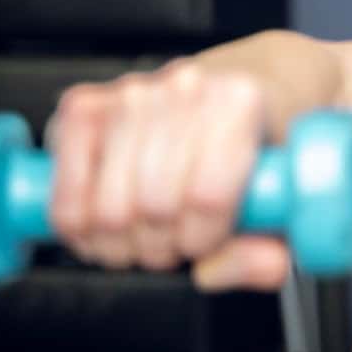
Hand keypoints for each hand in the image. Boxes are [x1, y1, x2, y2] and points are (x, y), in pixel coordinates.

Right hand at [46, 59, 291, 290]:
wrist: (248, 80)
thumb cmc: (265, 139)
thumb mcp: (286, 198)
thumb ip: (269, 248)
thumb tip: (225, 271)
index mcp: (240, 101)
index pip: (207, 197)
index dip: (204, 238)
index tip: (209, 239)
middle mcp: (184, 87)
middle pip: (153, 207)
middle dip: (163, 246)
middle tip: (175, 241)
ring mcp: (130, 93)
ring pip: (107, 208)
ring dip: (123, 242)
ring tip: (146, 232)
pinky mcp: (84, 107)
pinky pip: (64, 191)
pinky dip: (79, 223)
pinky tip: (105, 222)